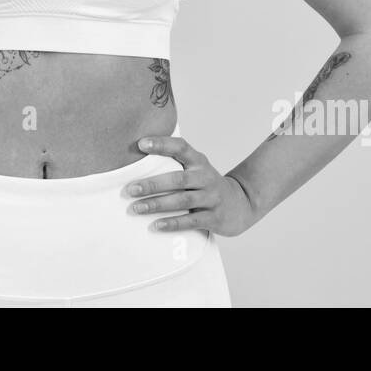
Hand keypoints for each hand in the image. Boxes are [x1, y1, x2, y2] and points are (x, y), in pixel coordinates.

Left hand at [125, 133, 255, 236]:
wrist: (241, 204)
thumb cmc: (206, 184)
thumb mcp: (196, 168)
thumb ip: (174, 162)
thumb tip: (136, 158)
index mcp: (199, 161)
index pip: (180, 148)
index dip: (161, 144)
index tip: (140, 144)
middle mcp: (206, 177)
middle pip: (177, 179)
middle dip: (151, 184)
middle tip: (129, 189)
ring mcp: (212, 198)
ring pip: (182, 200)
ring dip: (157, 204)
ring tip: (136, 208)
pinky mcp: (214, 218)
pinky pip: (191, 221)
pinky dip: (172, 223)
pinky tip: (156, 226)